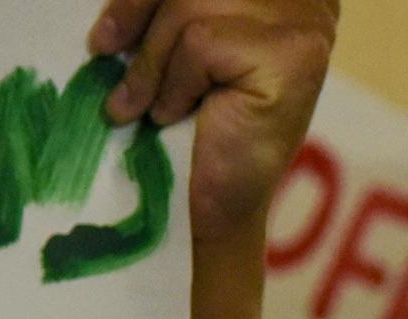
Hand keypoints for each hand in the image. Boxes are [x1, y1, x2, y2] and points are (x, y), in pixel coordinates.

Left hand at [92, 0, 336, 242]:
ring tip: (148, 107)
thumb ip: (167, 12)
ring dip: (153, 65)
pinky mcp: (290, 54)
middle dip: (139, 15)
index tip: (107, 33)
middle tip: (106, 58)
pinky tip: (180, 116)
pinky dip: (175, 86)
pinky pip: (199, 43)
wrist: (218, 210)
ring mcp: (302, 21)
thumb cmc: (197, 134)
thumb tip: (114, 5)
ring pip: (189, 7)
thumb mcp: (176, 51)